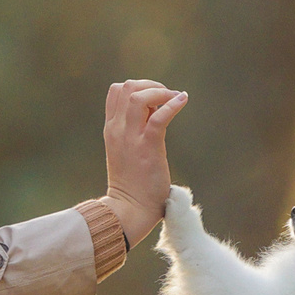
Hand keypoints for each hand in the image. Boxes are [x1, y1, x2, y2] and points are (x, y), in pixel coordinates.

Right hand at [102, 79, 188, 245]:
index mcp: (111, 129)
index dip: (138, 87)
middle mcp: (118, 129)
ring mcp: (131, 137)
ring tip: (174, 98)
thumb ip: (133, 132)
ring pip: (139, 97)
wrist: (129, 209)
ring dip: (160, 92)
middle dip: (150, 85)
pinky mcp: (147, 147)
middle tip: (167, 96)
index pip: (116, 91)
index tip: (154, 99)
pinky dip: (173, 104)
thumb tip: (154, 115)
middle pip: (127, 87)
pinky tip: (183, 100)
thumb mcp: (126, 151)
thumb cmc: (132, 184)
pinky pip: (159, 117)